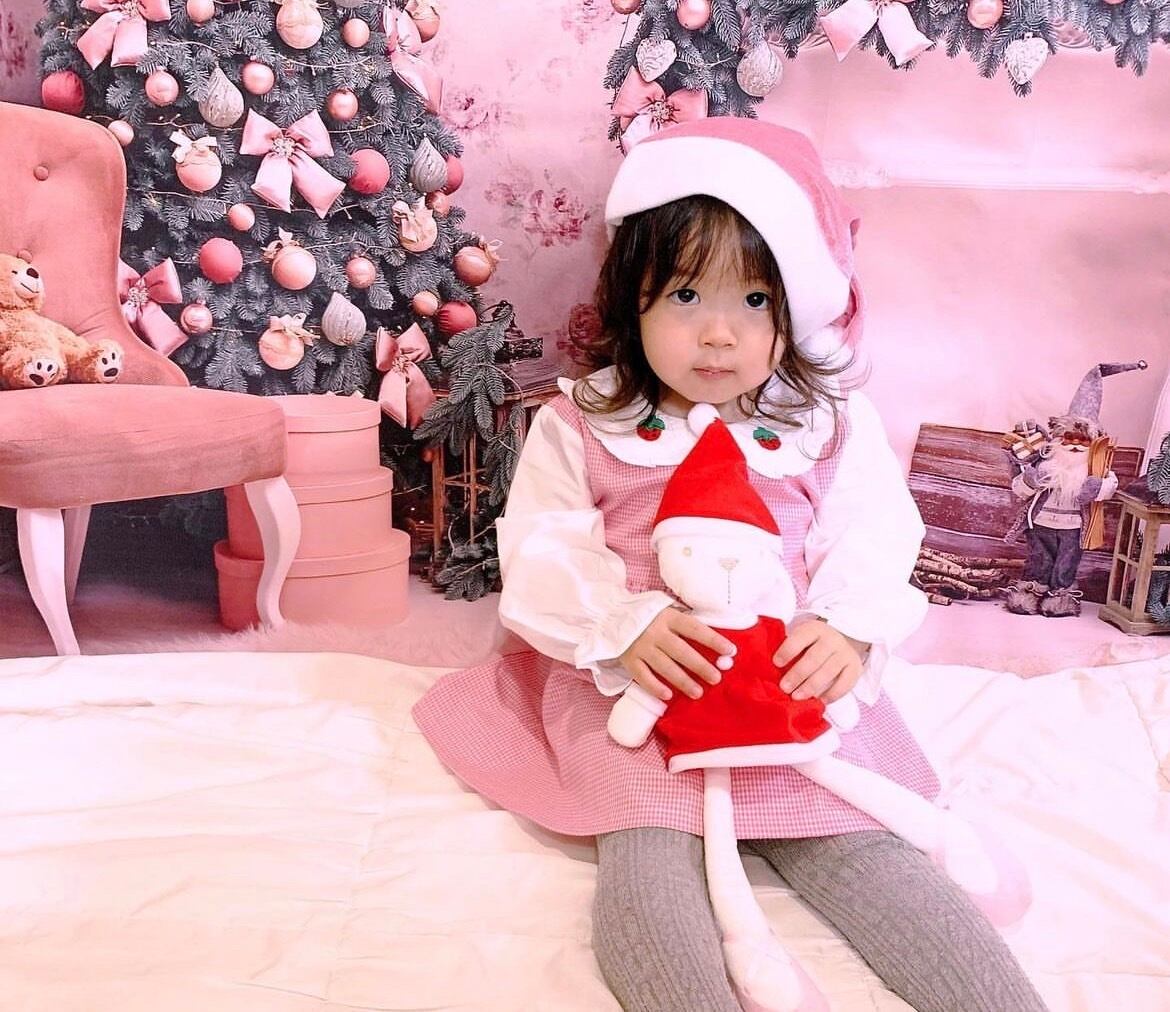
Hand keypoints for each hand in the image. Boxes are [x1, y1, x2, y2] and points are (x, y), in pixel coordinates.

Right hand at [619, 608, 735, 702]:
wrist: (611, 615)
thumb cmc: (647, 615)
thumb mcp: (665, 610)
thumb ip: (683, 622)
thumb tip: (713, 639)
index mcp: (668, 617)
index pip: (695, 629)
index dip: (713, 640)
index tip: (731, 651)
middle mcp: (655, 632)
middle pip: (681, 651)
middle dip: (701, 666)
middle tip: (716, 678)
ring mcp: (640, 647)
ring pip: (665, 667)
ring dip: (683, 681)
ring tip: (697, 692)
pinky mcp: (628, 659)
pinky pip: (643, 676)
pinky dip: (655, 686)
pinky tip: (668, 695)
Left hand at [773, 618, 866, 703]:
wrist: (842, 640)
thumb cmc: (812, 644)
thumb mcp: (801, 639)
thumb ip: (789, 650)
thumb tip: (768, 669)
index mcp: (814, 629)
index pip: (800, 638)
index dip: (787, 650)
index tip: (776, 663)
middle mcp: (832, 639)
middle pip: (814, 658)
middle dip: (797, 674)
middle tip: (784, 687)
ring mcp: (845, 653)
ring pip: (828, 671)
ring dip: (811, 686)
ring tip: (797, 697)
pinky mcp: (855, 668)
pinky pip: (845, 683)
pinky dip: (832, 694)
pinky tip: (819, 700)